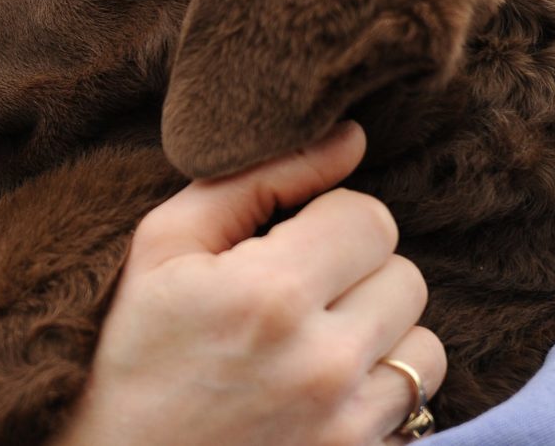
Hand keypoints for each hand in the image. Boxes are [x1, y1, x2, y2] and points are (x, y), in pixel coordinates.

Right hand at [55, 121, 445, 445]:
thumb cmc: (130, 348)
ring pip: (424, 343)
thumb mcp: (163, 243)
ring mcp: (346, 425)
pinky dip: (380, 386)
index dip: (327, 219)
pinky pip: (417, 404)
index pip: (370, 218)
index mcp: (269, 294)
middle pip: (404, 275)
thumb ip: (257, 179)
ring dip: (378, 331)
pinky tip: (324, 386)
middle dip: (354, 271)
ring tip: (314, 340)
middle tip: (294, 292)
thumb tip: (352, 138)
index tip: (285, 241)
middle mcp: (321, 363)